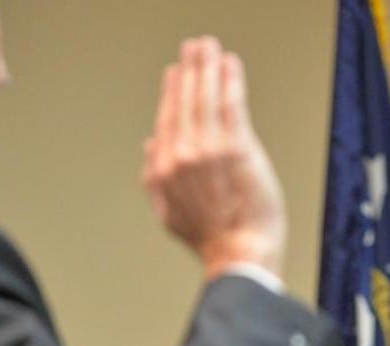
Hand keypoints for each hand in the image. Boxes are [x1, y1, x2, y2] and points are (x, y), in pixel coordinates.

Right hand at [142, 36, 285, 278]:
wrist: (239, 254)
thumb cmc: (211, 241)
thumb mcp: (169, 214)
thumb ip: (154, 179)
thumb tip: (149, 146)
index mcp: (163, 169)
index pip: (167, 120)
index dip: (171, 93)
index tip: (175, 73)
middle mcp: (182, 154)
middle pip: (184, 101)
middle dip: (189, 69)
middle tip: (194, 47)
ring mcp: (209, 149)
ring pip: (205, 97)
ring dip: (207, 66)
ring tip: (209, 47)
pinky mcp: (238, 148)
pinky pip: (231, 104)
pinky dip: (229, 80)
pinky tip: (230, 64)